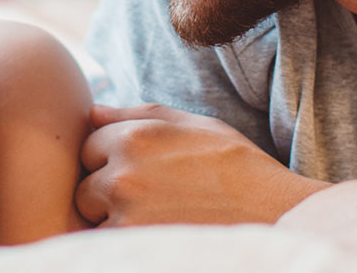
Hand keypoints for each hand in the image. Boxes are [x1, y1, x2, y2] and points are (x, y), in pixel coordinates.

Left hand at [76, 103, 326, 226]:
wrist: (272, 211)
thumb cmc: (235, 164)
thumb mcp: (191, 124)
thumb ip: (134, 115)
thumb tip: (92, 113)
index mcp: (133, 138)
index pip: (88, 148)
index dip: (110, 160)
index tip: (140, 171)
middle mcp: (122, 175)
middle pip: (85, 186)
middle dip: (106, 192)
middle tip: (149, 198)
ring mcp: (125, 215)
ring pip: (93, 219)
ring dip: (112, 219)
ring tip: (156, 215)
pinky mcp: (133, 243)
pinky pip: (108, 241)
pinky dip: (125, 239)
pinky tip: (157, 231)